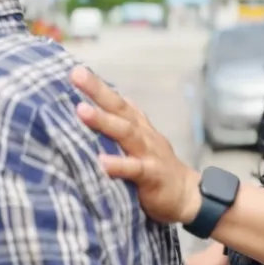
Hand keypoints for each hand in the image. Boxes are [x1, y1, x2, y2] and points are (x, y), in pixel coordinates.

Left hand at [70, 66, 201, 223]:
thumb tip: (111, 96)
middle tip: (76, 75)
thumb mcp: (140, 140)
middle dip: (97, 90)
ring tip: (82, 111)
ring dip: (104, 121)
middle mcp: (142, 134)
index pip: (115, 100)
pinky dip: (119, 165)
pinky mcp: (153, 175)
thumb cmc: (156, 166)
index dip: (97, 85)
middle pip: (119, 108)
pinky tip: (102, 163)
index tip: (76, 70)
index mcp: (136, 125)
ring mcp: (148, 152)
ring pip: (126, 132)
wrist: (187, 194)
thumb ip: (124, 121)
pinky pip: (135, 168)